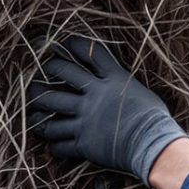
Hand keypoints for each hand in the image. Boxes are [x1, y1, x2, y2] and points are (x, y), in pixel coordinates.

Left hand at [26, 38, 188, 181]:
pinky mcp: (83, 142)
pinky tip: (52, 145)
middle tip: (39, 74)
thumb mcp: (143, 93)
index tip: (62, 43)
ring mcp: (85, 119)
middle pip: (62, 73)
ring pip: (52, 110)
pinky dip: (54, 145)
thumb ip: (126, 86)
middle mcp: (94, 95)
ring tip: (32, 113)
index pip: (90, 53)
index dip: (74, 44)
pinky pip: (60, 144)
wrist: (153, 145)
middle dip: (47, 70)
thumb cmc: (156, 120)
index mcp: (113, 79)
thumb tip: (122, 84)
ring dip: (38, 111)